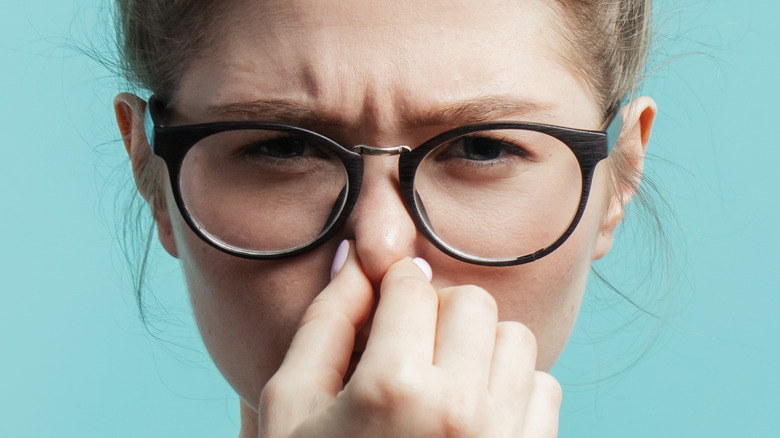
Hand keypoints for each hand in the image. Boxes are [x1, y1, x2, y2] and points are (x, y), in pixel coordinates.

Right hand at [257, 240, 560, 436]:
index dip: (392, 287)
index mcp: (392, 390)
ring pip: (515, 339)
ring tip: (440, 383)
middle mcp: (460, 412)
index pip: (412, 284)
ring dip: (478, 348)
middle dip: (438, 313)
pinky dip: (510, 388)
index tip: (385, 305)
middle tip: (408, 348)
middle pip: (472, 303)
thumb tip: (355, 257)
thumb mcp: (291, 405)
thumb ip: (324, 323)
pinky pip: (544, 387)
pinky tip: (470, 415)